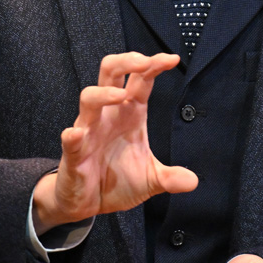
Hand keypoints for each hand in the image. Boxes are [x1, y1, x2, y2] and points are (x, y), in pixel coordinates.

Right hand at [33, 51, 197, 231]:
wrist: (87, 204)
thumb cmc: (116, 182)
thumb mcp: (151, 180)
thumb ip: (171, 178)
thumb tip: (193, 181)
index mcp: (130, 114)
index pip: (141, 81)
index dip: (154, 65)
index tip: (172, 59)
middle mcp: (108, 116)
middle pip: (111, 74)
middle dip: (125, 61)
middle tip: (143, 61)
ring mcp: (89, 131)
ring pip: (89, 98)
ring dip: (104, 93)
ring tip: (121, 95)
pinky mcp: (73, 153)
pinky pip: (70, 139)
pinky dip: (72, 135)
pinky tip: (77, 134)